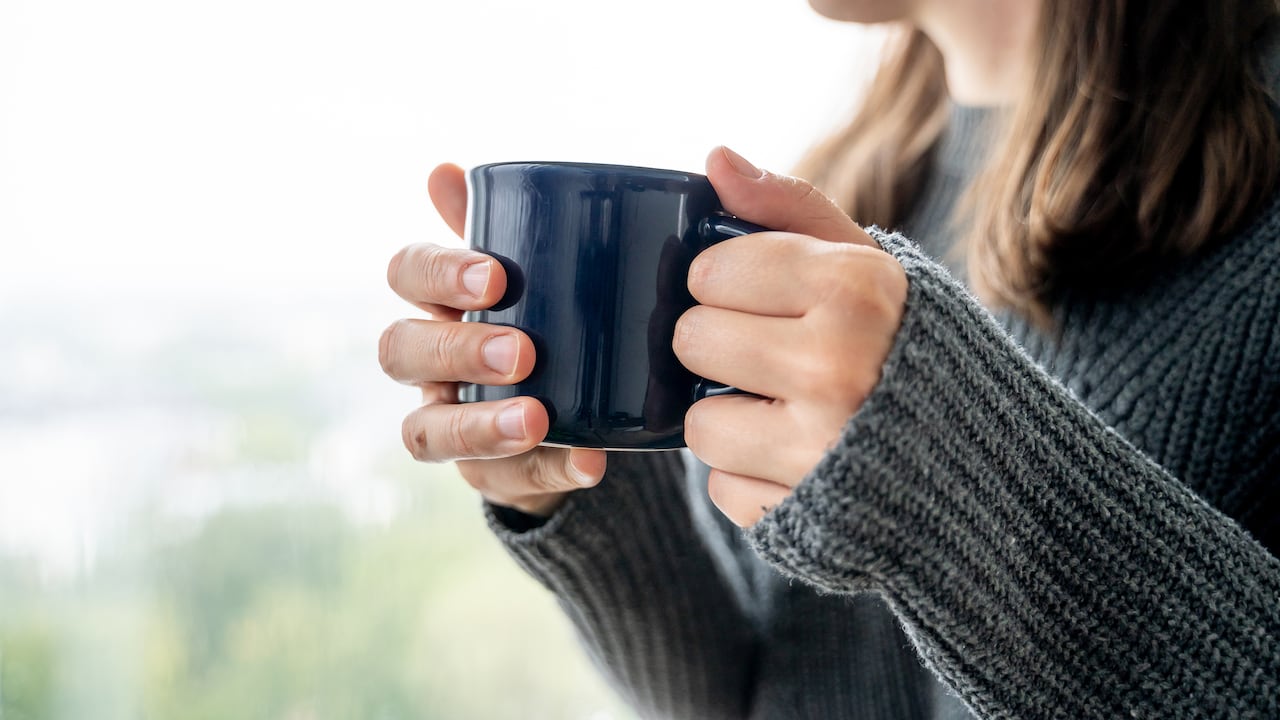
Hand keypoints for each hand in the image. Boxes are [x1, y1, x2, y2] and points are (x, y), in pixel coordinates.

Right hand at [379, 163, 606, 516]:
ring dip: (480, 426)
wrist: (584, 399)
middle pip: (400, 352)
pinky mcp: (488, 475)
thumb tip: (441, 170)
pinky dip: (547, 473)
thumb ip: (501, 221)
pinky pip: (502, 482)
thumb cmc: (551, 312)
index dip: (437, 275)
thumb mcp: (537, 266)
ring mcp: (450, 421)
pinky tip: (590, 463)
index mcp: (439, 299)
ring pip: (425, 431)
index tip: (495, 277)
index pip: (407, 273)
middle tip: (522, 352)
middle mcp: (429, 363)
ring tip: (538, 419)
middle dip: (456, 351)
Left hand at [675, 147, 907, 526]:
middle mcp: (837, 366)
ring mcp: (818, 448)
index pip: (711, 270)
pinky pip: (721, 485)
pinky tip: (800, 459)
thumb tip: (714, 159)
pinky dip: (751, 474)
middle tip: (772, 356)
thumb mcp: (871, 264)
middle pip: (692, 340)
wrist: (992, 467)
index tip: (760, 295)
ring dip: (730, 417)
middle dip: (721, 346)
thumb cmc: (912, 348)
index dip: (726, 282)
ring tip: (789, 411)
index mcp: (855, 289)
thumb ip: (790, 208)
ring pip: (698, 421)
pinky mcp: (803, 515)